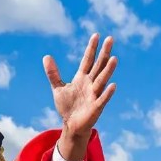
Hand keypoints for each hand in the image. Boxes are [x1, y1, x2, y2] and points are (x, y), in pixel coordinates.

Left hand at [44, 33, 116, 160]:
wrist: (71, 125)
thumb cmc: (67, 106)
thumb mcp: (58, 88)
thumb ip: (53, 73)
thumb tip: (46, 56)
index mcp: (82, 78)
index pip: (88, 60)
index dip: (91, 48)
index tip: (96, 35)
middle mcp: (91, 84)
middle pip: (98, 65)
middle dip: (104, 53)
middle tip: (111, 39)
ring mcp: (94, 95)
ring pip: (102, 80)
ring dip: (108, 70)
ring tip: (114, 58)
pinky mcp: (96, 107)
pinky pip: (102, 99)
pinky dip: (107, 93)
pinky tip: (113, 85)